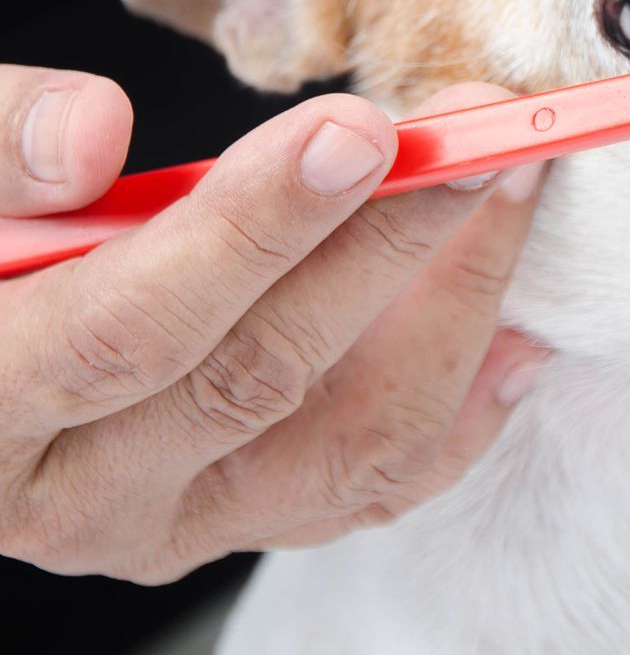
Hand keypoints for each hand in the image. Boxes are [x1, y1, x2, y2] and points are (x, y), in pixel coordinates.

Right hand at [0, 65, 545, 582]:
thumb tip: (91, 135)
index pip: (131, 325)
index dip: (256, 229)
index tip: (363, 133)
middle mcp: (86, 496)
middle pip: (265, 375)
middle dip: (391, 242)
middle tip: (481, 139)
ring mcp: (183, 521)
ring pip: (351, 446)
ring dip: (453, 314)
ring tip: (514, 197)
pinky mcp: (252, 518)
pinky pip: (377, 483)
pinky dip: (462, 412)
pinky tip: (519, 337)